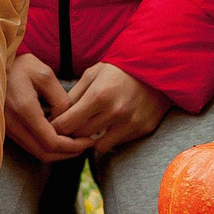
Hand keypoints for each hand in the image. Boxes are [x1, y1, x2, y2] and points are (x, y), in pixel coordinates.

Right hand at [5, 54, 89, 160]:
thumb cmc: (20, 66)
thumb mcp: (45, 75)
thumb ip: (60, 100)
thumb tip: (65, 122)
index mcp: (24, 109)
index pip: (51, 142)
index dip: (72, 146)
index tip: (88, 141)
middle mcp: (13, 123)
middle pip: (44, 153)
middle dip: (68, 153)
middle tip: (85, 145)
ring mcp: (8, 128)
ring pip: (36, 152)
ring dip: (58, 152)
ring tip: (75, 142)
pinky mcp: (8, 129)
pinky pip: (30, 145)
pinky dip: (47, 146)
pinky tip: (59, 137)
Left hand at [51, 62, 168, 154]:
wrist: (157, 67)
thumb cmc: (119, 69)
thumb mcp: (93, 74)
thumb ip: (74, 96)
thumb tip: (55, 117)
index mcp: (99, 95)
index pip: (67, 124)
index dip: (57, 126)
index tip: (56, 124)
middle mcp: (115, 111)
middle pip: (81, 136)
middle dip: (73, 132)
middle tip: (73, 125)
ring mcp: (131, 122)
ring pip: (99, 146)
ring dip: (93, 138)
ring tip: (93, 126)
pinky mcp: (143, 129)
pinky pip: (118, 142)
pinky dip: (112, 136)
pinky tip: (113, 123)